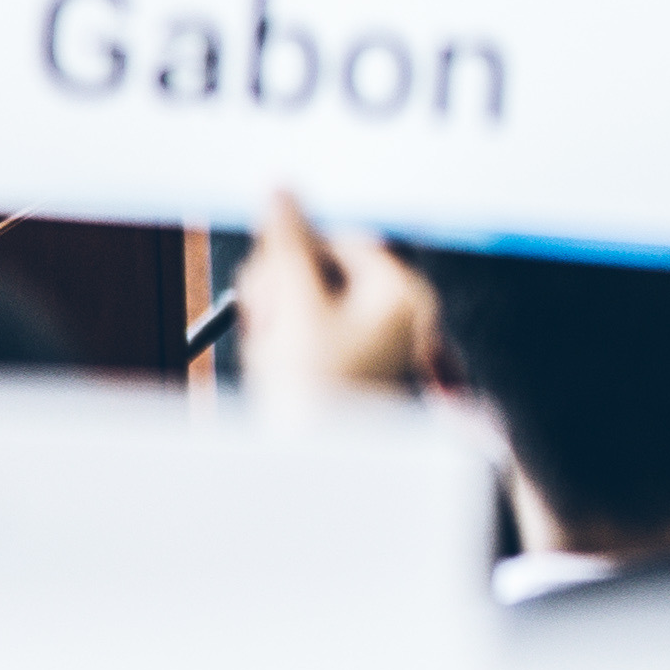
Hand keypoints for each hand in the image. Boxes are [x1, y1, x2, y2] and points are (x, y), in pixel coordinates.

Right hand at [235, 189, 436, 413]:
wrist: (317, 479)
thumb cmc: (317, 397)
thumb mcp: (295, 306)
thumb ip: (287, 242)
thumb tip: (281, 190)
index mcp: (401, 293)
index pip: (342, 242)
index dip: (293, 259)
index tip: (269, 288)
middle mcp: (399, 317)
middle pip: (323, 275)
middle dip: (282, 297)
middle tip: (267, 328)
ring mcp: (378, 349)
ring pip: (308, 310)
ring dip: (277, 328)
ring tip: (274, 362)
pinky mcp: (352, 375)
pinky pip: (308, 343)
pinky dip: (284, 355)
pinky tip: (279, 379)